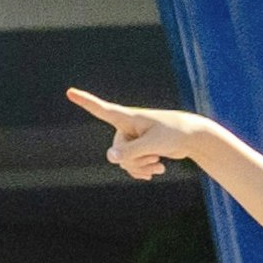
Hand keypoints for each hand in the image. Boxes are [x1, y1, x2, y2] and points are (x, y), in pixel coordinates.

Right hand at [64, 85, 214, 183]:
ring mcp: (132, 139)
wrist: (193, 138)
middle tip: (154, 155)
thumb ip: (130, 152)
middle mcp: (126, 127)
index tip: (69, 92)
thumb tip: (109, 157)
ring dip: (140, 167)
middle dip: (134, 160)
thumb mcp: (152, 145)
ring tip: (158, 161)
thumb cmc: (174, 134)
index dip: (85, 102)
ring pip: (123, 162)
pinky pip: (130, 166)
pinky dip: (143, 171)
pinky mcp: (138, 149)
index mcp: (128, 117)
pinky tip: (159, 170)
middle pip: (117, 152)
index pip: (102, 110)